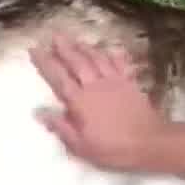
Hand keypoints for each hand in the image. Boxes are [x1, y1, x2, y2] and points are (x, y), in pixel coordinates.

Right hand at [29, 34, 170, 171]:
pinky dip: (114, 55)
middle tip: (53, 35)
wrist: (150, 142)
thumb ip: (60, 127)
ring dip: (84, 48)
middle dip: (64, 48)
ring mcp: (115, 82)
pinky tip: (111, 50)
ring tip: (75, 39)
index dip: (45, 63)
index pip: (58, 78)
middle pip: (77, 62)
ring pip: (97, 59)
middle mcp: (95, 86)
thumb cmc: (113, 149)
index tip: (34, 49)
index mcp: (80, 101)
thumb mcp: (81, 146)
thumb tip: (39, 112)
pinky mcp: (130, 84)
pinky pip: (120, 64)